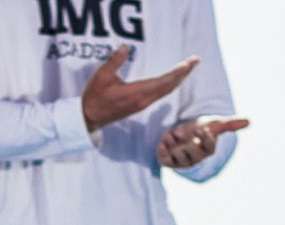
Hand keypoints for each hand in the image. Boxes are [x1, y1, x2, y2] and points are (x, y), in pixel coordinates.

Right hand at [81, 44, 199, 131]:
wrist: (89, 118)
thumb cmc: (94, 97)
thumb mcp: (101, 76)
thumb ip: (114, 61)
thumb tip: (126, 46)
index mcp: (136, 93)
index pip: (163, 81)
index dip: (177, 72)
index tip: (189, 63)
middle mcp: (143, 100)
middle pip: (169, 86)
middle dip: (183, 73)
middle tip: (195, 61)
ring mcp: (142, 104)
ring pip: (166, 90)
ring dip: (178, 79)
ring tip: (188, 67)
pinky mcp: (140, 105)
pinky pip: (161, 93)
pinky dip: (170, 84)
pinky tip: (174, 79)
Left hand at [157, 115, 248, 169]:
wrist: (181, 135)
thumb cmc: (200, 130)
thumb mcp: (214, 124)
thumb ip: (230, 124)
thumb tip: (249, 121)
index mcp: (207, 149)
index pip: (209, 146)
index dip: (205, 138)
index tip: (201, 128)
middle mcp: (195, 158)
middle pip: (194, 154)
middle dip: (187, 143)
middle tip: (181, 131)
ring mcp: (181, 161)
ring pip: (178, 157)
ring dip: (173, 145)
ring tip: (171, 133)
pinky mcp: (168, 161)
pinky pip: (165, 159)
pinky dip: (163, 150)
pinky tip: (162, 142)